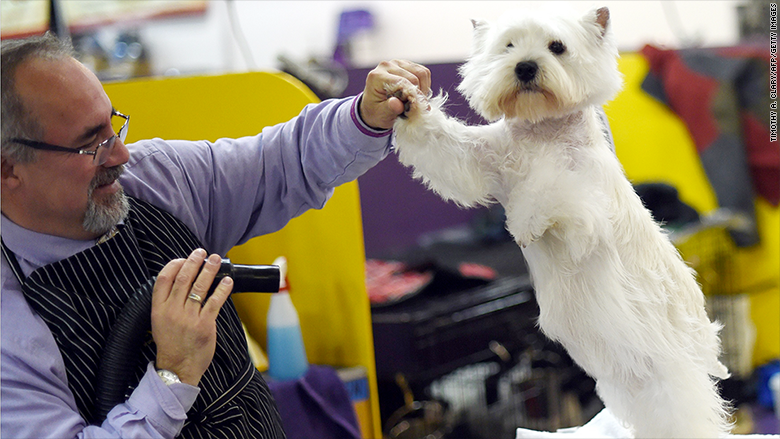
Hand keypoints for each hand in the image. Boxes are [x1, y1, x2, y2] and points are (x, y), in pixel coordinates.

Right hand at [151, 249, 232, 385]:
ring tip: (216, 260)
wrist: (177, 368)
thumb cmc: (171, 345)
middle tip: (202, 253)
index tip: (183, 258)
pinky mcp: (204, 325)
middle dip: (194, 262)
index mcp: (158, 309)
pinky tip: (227, 281)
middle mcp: (172, 311)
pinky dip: (222, 289)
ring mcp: (188, 318)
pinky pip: (214, 302)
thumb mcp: (160, 322)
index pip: (163, 279)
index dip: (174, 265)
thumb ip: (168, 303)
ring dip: (209, 270)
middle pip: (183, 278)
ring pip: (200, 287)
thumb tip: (181, 282)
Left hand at [359, 59, 430, 129]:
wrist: (374, 106)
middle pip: (414, 78)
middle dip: (418, 94)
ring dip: (423, 89)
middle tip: (417, 107)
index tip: (420, 108)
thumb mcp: (380, 114)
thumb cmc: (376, 111)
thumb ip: (389, 109)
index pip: (402, 82)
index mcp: (377, 76)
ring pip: (422, 73)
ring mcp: (397, 63)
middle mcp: (386, 66)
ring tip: (417, 100)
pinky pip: (424, 72)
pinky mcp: (406, 64)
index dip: (414, 95)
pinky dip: (425, 84)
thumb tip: (397, 103)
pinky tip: (417, 93)